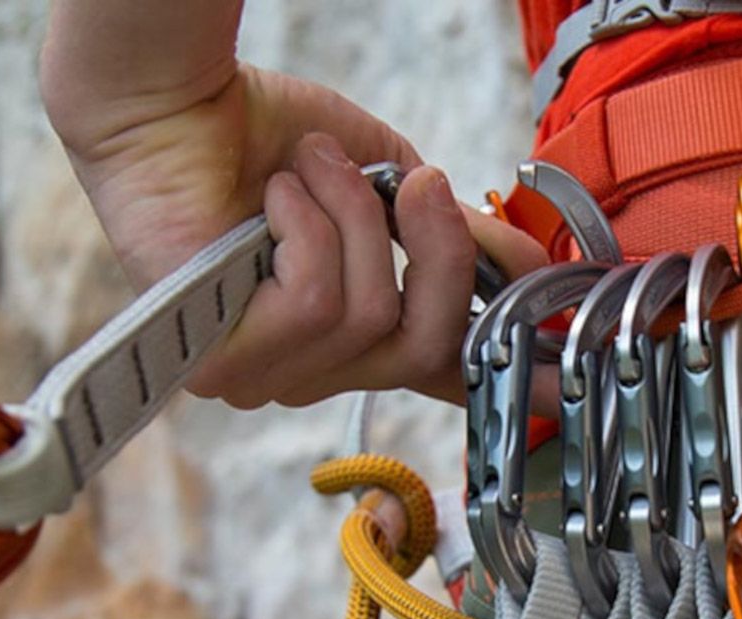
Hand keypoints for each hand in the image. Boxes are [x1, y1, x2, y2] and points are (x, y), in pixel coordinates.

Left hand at [41, 5, 545, 407]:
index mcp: (356, 339)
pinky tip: (268, 203)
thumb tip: (533, 271)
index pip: (442, 384)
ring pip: (369, 319)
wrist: (173, 102)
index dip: (514, 391)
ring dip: (348, 220)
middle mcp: (313, 373)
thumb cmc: (270, 140)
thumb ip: (457, 238)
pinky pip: (314, 307)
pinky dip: (304, 229)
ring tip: (306, 173)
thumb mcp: (393, 189)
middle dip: (436, 254)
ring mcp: (266, 378)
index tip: (568, 392)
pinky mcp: (223, 364)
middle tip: (413, 184)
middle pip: (426, 349)